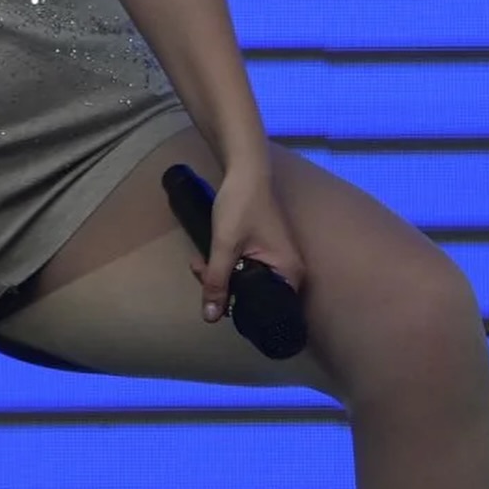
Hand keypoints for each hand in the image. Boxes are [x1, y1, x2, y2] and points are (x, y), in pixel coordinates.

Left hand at [188, 163, 304, 325]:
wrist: (244, 169)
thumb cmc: (241, 206)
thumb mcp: (225, 245)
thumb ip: (217, 281)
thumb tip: (211, 318)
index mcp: (290, 274)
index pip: (269, 310)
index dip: (240, 310)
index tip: (214, 300)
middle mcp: (288, 270)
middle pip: (255, 296)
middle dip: (224, 288)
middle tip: (200, 272)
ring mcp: (276, 259)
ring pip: (246, 281)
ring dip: (220, 275)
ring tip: (198, 263)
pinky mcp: (264, 250)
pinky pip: (246, 268)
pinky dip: (227, 265)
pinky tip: (206, 259)